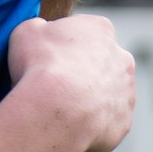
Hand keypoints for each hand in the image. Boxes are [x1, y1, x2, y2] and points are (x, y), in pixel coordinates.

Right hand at [5, 15, 135, 151]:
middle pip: (102, 61)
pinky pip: (107, 120)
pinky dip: (92, 121)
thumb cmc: (40, 65)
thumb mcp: (26, 31)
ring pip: (108, 92)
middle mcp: (122, 58)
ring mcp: (126, 92)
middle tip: (57, 81)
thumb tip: (39, 32)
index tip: (49, 55)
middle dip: (83, 69)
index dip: (65, 43)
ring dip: (91, 96)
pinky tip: (71, 123)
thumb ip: (38, 28)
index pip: (85, 31)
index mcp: (101, 29)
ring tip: (62, 106)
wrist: (54, 110)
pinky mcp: (123, 122)